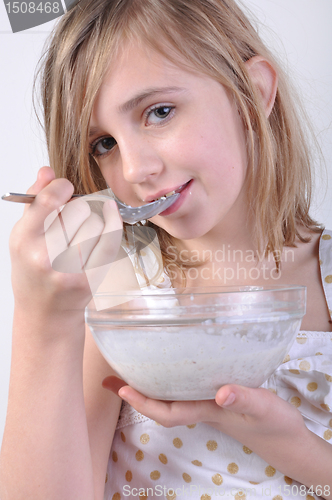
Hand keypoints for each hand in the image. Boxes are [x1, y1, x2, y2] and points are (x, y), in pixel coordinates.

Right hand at [10, 167, 122, 319]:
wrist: (45, 312)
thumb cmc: (32, 271)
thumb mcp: (23, 236)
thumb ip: (35, 201)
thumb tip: (47, 171)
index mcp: (24, 241)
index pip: (48, 201)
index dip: (61, 186)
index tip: (65, 187)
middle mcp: (46, 256)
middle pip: (76, 210)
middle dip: (78, 206)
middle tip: (73, 214)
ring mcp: (71, 270)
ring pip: (95, 223)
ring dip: (94, 216)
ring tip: (84, 225)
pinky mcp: (91, 278)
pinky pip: (111, 240)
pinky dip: (113, 222)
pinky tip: (110, 213)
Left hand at [103, 376, 310, 480]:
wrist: (286, 436)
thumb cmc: (276, 423)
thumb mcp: (265, 409)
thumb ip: (246, 399)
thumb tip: (221, 394)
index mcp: (209, 410)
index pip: (169, 411)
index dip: (144, 402)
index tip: (122, 389)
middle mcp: (202, 406)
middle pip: (161, 404)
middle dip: (134, 394)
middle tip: (109, 378)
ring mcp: (207, 403)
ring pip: (170, 396)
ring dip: (147, 385)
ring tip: (125, 371)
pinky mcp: (215, 396)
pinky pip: (184, 389)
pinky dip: (169, 379)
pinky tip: (166, 369)